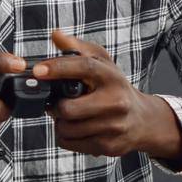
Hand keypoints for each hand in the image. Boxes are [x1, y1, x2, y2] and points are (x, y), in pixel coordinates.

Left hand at [35, 31, 181, 161]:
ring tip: (69, 115)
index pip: (84, 67)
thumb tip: (55, 34)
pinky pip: (70, 143)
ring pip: (66, 128)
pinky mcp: (108, 146)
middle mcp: (116, 102)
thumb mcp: (102, 63)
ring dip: (60, 122)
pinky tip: (76, 128)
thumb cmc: (114, 87)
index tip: (38, 70)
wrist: (142, 120)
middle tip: (58, 103)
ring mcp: (114, 126)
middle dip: (56, 107)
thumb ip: (77, 48)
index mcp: (112, 76)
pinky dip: (66, 136)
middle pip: (68, 109)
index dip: (58, 67)